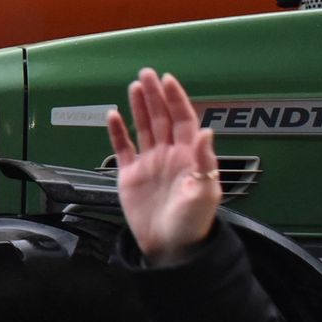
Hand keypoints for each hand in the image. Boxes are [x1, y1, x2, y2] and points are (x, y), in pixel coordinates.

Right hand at [105, 69, 221, 267]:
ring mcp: (149, 163)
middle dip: (155, 95)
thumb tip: (207, 131)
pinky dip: (118, 131)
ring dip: (139, 107)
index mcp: (189, 156)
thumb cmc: (193, 223)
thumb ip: (206, 161)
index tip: (168, 80)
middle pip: (162, 118)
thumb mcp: (205, 193)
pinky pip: (123, 148)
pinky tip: (114, 115)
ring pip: (143, 127)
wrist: (170, 247)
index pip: (184, 119)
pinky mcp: (130, 175)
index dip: (176, 99)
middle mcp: (169, 155)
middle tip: (147, 74)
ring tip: (134, 87)